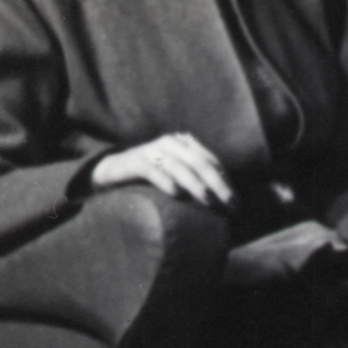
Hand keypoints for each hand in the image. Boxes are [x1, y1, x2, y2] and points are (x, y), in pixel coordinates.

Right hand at [91, 132, 231, 209]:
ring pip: (180, 167)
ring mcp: (152, 150)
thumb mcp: (175, 172)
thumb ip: (194, 177)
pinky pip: (153, 171)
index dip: (225, 180)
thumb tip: (223, 199)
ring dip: (196, 185)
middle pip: (200, 163)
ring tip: (209, 201)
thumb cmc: (150, 174)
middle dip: (218, 184)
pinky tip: (176, 194)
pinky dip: (166, 181)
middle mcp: (171, 143)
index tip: (236, 201)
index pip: (211, 161)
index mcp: (185, 144)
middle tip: (230, 204)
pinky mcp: (135, 161)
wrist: (111, 169)